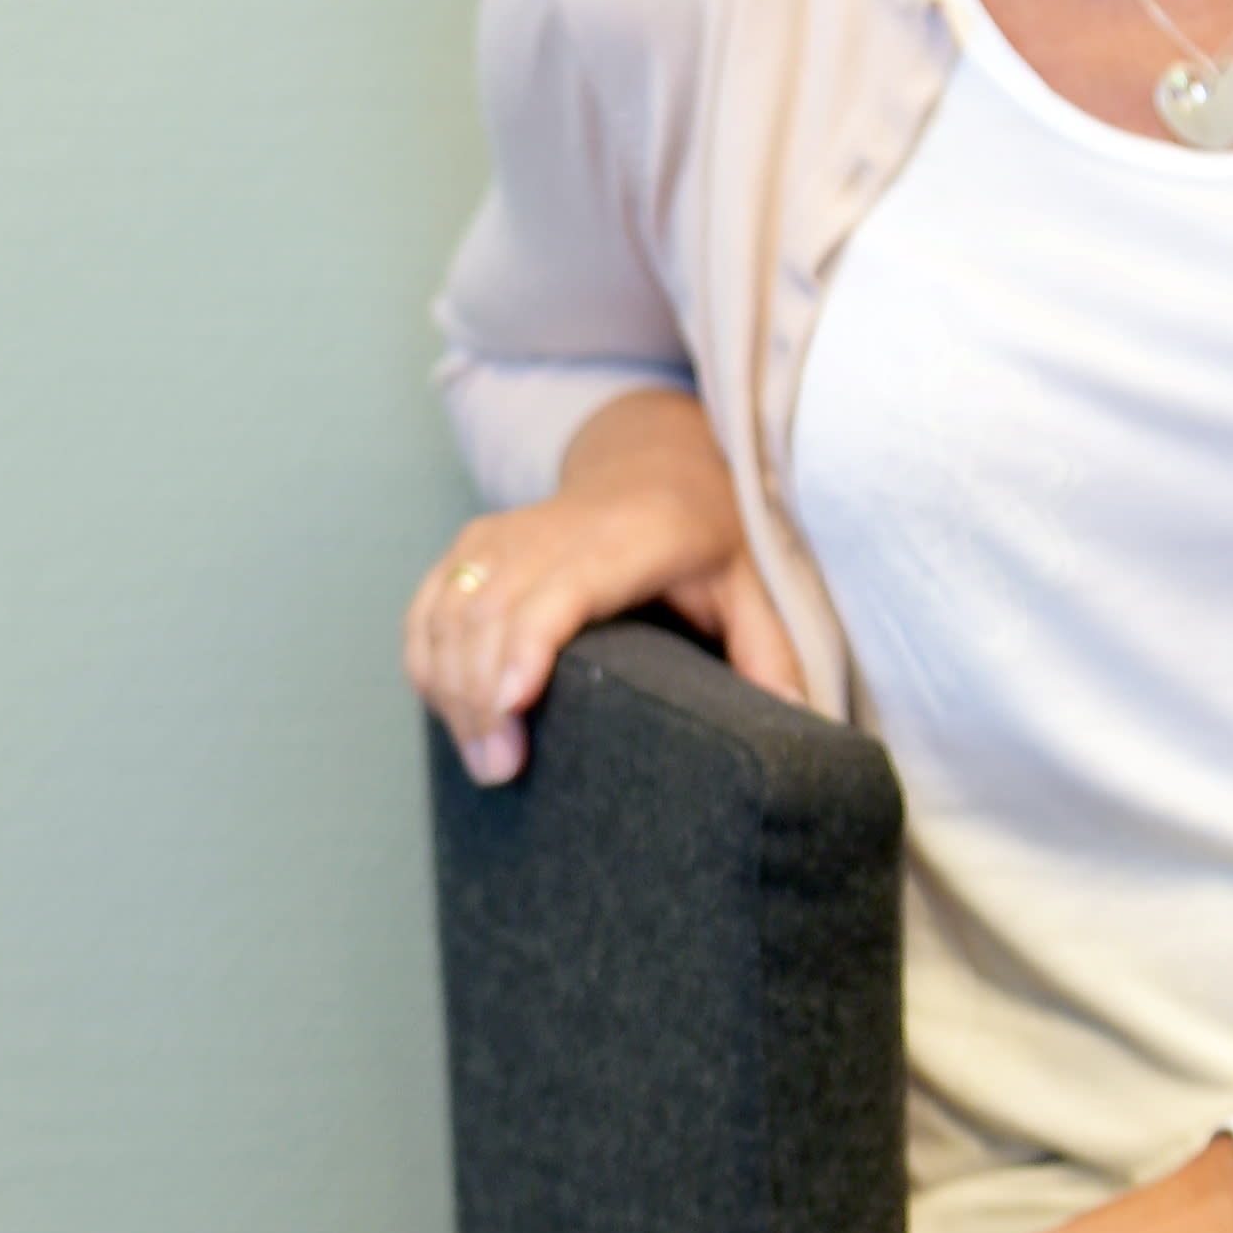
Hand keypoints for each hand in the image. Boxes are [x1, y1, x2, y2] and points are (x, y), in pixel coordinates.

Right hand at [405, 390, 801, 786]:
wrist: (655, 461)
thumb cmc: (710, 534)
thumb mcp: (756, 585)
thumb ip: (771, 654)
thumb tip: (805, 726)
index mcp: (628, 536)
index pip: (558, 590)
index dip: (525, 647)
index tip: (510, 709)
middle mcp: (553, 528)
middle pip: (490, 610)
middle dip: (481, 695)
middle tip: (500, 772)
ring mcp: (503, 532)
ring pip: (449, 610)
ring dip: (450, 688)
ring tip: (484, 759)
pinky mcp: (472, 544)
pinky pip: (428, 606)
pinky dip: (426, 661)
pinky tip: (451, 713)